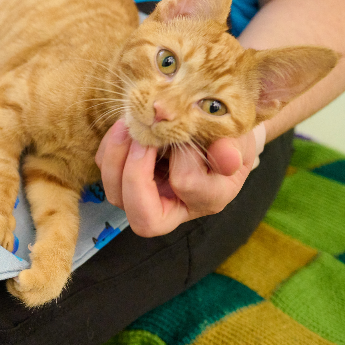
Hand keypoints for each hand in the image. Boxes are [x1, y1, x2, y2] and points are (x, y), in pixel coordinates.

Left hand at [95, 120, 258, 236]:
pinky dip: (109, 149)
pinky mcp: (127, 182)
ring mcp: (147, 197)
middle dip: (133, 174)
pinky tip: (124, 127)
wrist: (212, 133)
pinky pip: (106, 172)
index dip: (181, 156)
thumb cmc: (227, 137)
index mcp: (209, 200)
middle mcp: (175, 208)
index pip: (187, 186)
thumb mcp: (238, 139)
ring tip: (129, 126)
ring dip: (116, 158)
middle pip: (142, 218)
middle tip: (141, 136)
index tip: (186, 132)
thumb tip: (226, 159)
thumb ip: (233, 148)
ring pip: (116, 196)